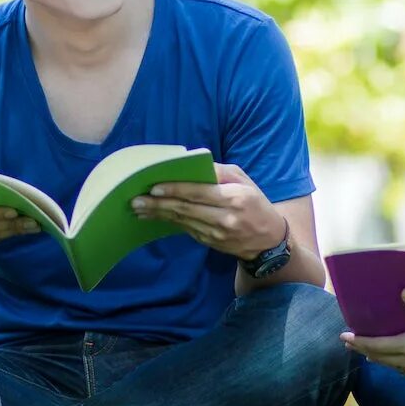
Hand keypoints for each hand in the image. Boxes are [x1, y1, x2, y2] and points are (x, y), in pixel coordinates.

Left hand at [130, 163, 286, 259]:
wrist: (268, 240)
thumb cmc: (255, 202)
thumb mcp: (245, 181)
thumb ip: (220, 172)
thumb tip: (194, 163)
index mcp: (234, 198)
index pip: (199, 192)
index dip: (176, 190)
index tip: (154, 187)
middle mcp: (225, 218)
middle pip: (186, 209)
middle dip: (159, 204)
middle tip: (136, 200)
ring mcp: (216, 233)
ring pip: (182, 221)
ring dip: (159, 215)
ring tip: (139, 209)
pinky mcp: (210, 242)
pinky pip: (186, 229)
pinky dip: (168, 222)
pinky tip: (154, 217)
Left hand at [339, 289, 404, 378]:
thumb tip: (404, 292)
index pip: (379, 345)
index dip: (360, 341)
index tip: (344, 337)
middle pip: (381, 357)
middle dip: (363, 350)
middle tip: (348, 344)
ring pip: (391, 365)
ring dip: (376, 357)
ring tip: (365, 352)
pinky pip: (403, 369)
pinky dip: (392, 364)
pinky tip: (395, 362)